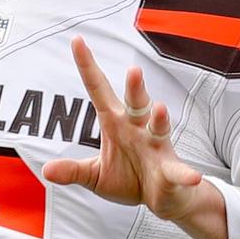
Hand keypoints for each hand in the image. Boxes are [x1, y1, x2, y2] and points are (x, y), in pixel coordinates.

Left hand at [43, 37, 227, 238]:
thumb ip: (74, 171)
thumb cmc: (129, 179)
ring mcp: (156, 147)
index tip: (76, 40)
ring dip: (159, 118)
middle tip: (133, 70)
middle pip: (135, 103)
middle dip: (135, 88)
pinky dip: (185, 174)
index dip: (88, 66)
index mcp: (116, 124)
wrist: (161, 198)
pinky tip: (192, 176)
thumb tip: (47, 170)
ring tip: (159, 109)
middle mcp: (138, 129)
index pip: (99, 90)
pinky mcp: (170, 170)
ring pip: (159, 127)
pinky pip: (177, 171)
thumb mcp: (95, 176)